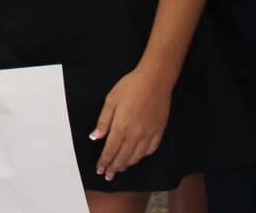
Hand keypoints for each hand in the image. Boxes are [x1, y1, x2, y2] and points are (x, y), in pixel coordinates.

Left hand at [91, 64, 172, 180]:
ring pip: (137, 156)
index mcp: (121, 127)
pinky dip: (142, 156)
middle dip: (114, 167)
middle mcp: (136, 135)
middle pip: (123, 157)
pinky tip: (138, 157)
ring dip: (127, 164)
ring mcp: (149, 134)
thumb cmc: (130, 86)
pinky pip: (151, 149)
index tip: (99, 169)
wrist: (155, 79)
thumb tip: (96, 137)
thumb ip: (103, 121)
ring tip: (120, 168)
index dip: (104, 161)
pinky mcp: (160, 130)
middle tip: (108, 175)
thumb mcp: (111, 100)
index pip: (110, 150)